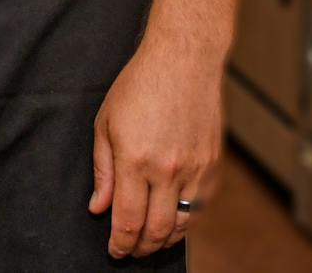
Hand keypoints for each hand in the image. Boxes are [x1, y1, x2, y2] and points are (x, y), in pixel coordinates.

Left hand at [88, 38, 223, 259]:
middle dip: (140, 248)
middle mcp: (167, 170)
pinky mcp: (213, 166)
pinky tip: (172, 219)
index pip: (127, 220)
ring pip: (181, 225)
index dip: (119, 244)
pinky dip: (185, 221)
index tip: (114, 252)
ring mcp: (195, 169)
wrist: (184, 60)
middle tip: (130, 250)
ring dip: (164, 240)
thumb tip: (98, 208)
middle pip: (156, 231)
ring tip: (149, 240)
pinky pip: (199, 207)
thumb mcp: (106, 121)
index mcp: (135, 159)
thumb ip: (102, 169)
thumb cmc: (139, 85)